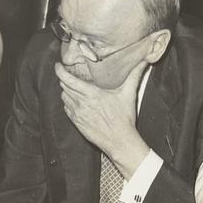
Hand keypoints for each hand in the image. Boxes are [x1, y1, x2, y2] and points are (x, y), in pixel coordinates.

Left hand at [55, 60, 149, 178]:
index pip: (67, 79)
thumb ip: (134, 75)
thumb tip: (143, 61)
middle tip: (69, 74)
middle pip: (64, 86)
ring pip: (64, 97)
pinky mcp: (76, 122)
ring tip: (73, 87)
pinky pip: (67, 108)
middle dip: (64, 78)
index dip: (60, 71)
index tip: (59, 66)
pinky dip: (69, 102)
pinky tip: (77, 101)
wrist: (119, 141)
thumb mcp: (129, 94)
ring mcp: (77, 113)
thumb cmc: (124, 119)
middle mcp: (81, 103)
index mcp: (91, 94)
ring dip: (66, 90)